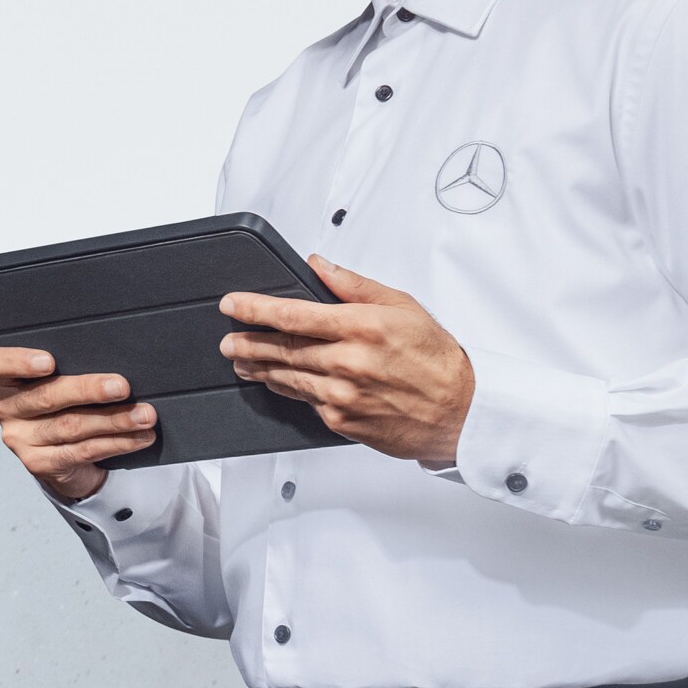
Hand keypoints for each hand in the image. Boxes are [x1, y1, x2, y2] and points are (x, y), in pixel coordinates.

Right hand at [0, 346, 156, 500]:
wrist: (64, 453)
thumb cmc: (66, 402)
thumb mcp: (61, 379)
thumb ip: (72, 367)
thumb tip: (117, 354)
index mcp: (5, 379)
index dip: (17, 361)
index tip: (49, 362)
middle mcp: (6, 408)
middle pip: (45, 397)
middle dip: (88, 390)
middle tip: (122, 386)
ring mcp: (20, 439)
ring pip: (70, 426)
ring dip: (114, 420)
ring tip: (144, 415)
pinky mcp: (39, 464)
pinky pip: (83, 451)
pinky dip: (117, 442)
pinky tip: (139, 436)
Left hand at [219, 257, 473, 467]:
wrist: (459, 411)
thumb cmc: (436, 358)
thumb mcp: (401, 306)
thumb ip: (353, 285)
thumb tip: (318, 266)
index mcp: (361, 327)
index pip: (292, 313)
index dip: (255, 309)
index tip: (232, 305)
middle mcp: (347, 362)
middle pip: (281, 348)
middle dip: (247, 342)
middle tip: (228, 339)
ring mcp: (341, 395)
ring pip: (286, 377)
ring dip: (258, 367)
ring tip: (241, 360)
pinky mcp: (341, 421)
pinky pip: (304, 402)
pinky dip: (287, 389)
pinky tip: (277, 382)